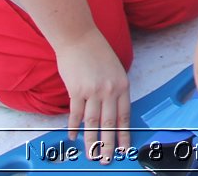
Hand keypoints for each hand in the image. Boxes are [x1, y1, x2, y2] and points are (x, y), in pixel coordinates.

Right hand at [56, 30, 131, 164]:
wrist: (79, 37)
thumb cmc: (96, 51)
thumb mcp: (114, 69)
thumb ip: (114, 89)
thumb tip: (112, 110)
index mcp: (122, 85)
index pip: (125, 115)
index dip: (124, 134)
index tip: (124, 148)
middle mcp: (110, 90)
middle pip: (110, 123)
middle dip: (108, 144)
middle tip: (106, 159)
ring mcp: (93, 90)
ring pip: (93, 123)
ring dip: (91, 141)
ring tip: (90, 154)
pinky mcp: (77, 90)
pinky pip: (76, 114)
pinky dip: (74, 127)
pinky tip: (73, 137)